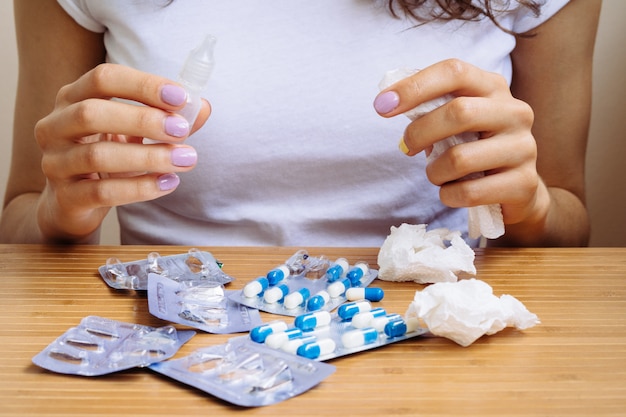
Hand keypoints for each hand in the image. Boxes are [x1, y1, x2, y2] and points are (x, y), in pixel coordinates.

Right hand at [33, 63, 210, 240]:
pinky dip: (140, 187)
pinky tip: (168, 182)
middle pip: (92, 112)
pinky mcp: (65, 197)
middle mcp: (55, 126)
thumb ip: (166, 118)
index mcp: (73, 98)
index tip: (181, 97)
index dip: (143, 85)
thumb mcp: (134, 132)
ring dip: (149, 156)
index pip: (103, 79)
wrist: (72, 202)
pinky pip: (103, 192)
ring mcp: (55, 163)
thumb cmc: (107, 155)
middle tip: (182, 131)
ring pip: (98, 155)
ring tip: (184, 159)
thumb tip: (201, 107)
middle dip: (144, 120)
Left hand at [374, 58, 545, 226]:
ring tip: (438, 174)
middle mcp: (515, 112)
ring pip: (459, 158)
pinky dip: (448, 195)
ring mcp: (524, 147)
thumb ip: (430, 106)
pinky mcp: (523, 183)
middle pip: (458, 112)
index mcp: (494, 88)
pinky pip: (468, 192)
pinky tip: (452, 192)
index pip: (454, 71)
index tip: (382, 105)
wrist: (516, 189)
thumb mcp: (457, 121)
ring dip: (434, 172)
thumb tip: (387, 102)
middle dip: (420, 132)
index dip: (414, 86)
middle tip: (406, 147)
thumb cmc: (475, 148)